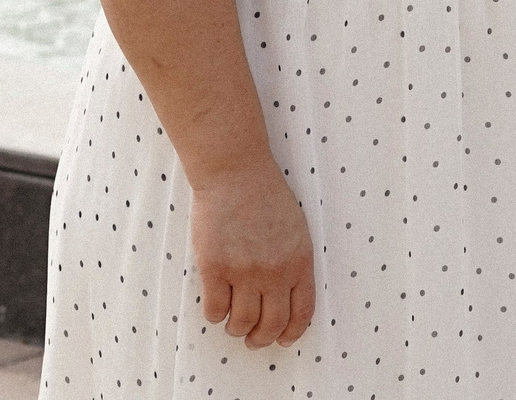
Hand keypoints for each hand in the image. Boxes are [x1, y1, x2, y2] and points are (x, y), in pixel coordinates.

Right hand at [191, 162, 313, 349]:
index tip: (283, 339)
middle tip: (252, 338)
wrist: (236, 175)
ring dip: (236, 329)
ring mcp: (244, 271)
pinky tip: (216, 304)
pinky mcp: (215, 268)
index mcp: (300, 261)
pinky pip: (214, 310)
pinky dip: (214, 315)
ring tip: (232, 322)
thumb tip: (287, 297)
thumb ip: (294, 263)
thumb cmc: (265, 198)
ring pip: (241, 323)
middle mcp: (275, 271)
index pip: (302, 312)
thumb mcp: (296, 230)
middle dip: (261, 339)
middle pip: (271, 325)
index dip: (291, 333)